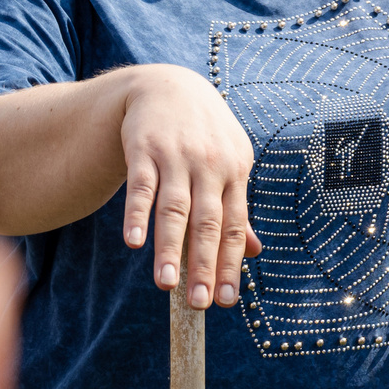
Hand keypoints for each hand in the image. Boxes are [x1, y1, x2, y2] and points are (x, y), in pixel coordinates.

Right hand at [118, 65, 259, 309]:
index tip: (227, 300)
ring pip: (174, 209)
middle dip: (205, 265)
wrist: (168, 85)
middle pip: (208, 223)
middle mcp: (210, 166)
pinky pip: (141, 187)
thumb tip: (255, 252)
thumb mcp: (229, 164)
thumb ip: (236, 208)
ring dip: (169, 247)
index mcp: (236, 173)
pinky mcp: (144, 150)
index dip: (231, 264)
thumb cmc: (204, 135)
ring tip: (165, 284)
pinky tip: (134, 243)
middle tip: (200, 303)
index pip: (235, 226)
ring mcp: (177, 157)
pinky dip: (137, 215)